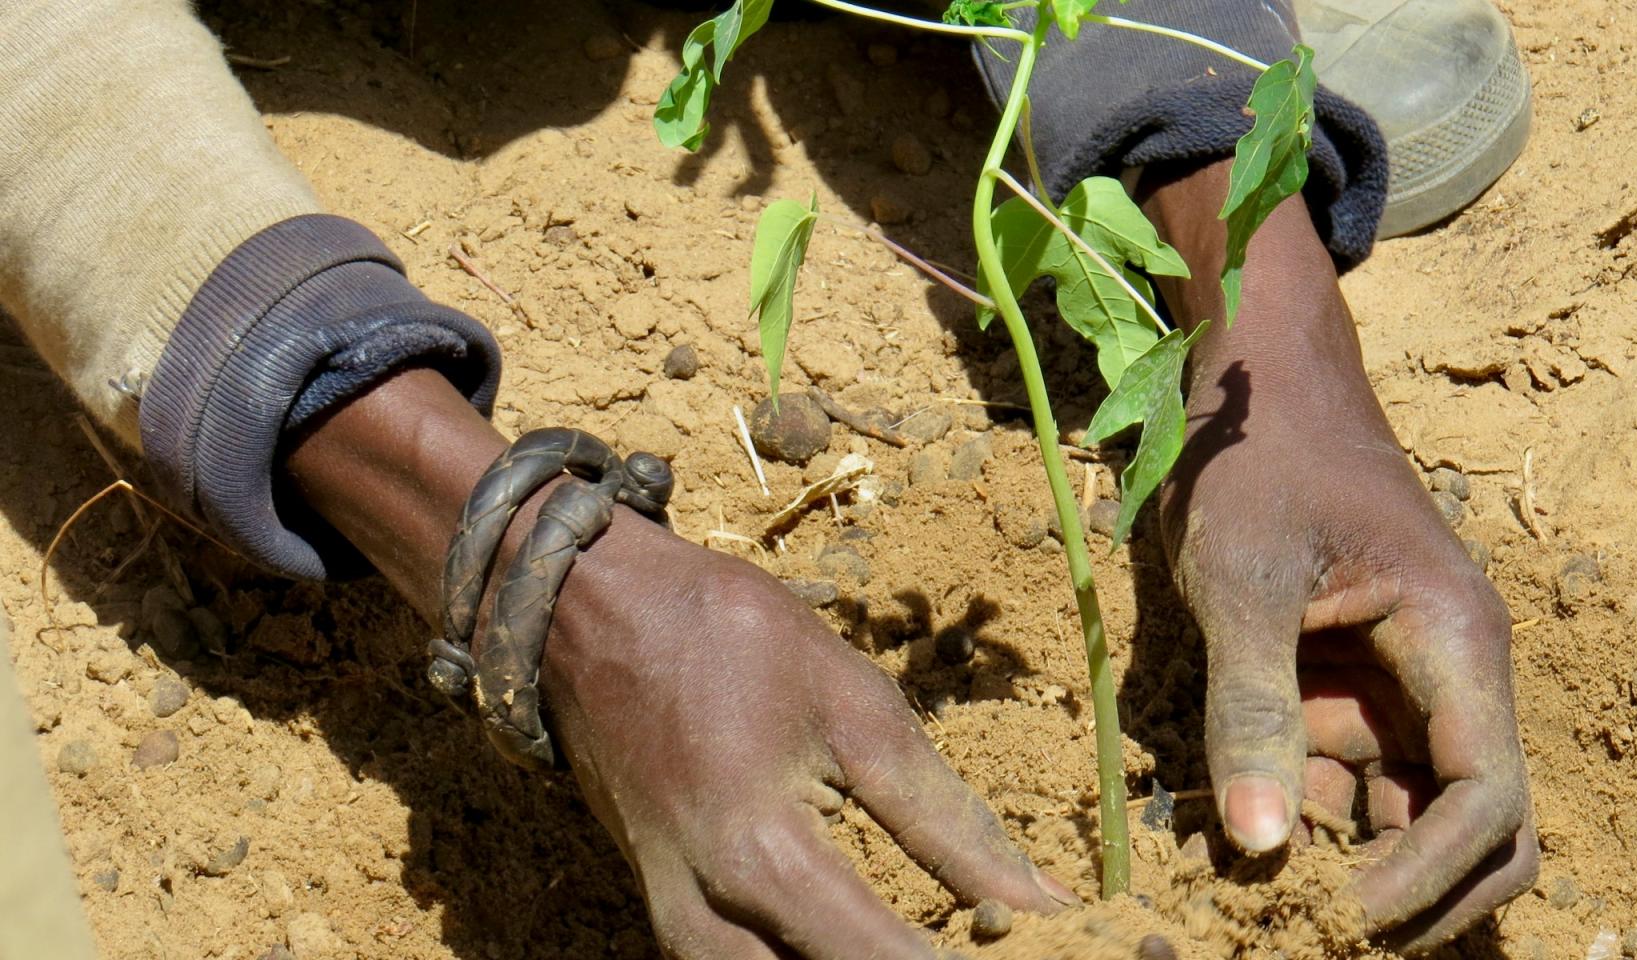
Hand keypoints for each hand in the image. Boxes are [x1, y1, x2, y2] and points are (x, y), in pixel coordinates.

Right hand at [286, 369, 1074, 958]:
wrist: (586, 613)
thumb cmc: (723, 639)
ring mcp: (676, 929)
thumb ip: (944, 815)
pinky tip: (880, 945)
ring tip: (943, 950)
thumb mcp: (851, 703)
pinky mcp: (669, 921)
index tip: (1048, 952)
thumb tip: (1038, 901)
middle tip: (996, 952)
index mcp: (761, 858)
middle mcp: (706, 920)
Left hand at [1141, 161, 1536, 951]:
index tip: (1346, 917)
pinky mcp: (1355, 683)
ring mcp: (1403, 683)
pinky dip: (1308, 813)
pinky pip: (1352, 775)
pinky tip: (1238, 826)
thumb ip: (1252, 708)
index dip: (1429, 875)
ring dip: (1351, 858)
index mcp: (1455, 641)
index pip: (1487, 796)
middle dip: (1414, 889)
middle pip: (1474, 823)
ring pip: (1408, 810)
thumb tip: (1261, 849)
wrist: (1256, 377)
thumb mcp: (1240, 579)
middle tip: (1317, 926)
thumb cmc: (1257, 457)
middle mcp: (1449, 674)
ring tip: (1259, 883)